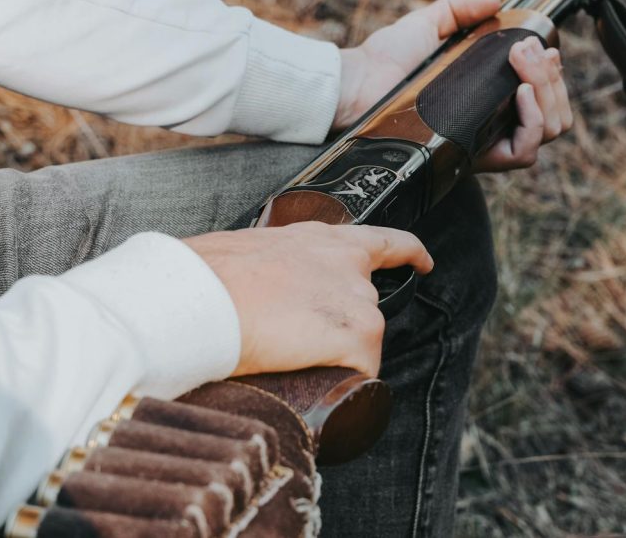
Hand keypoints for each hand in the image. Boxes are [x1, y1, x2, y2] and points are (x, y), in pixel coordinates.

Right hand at [182, 223, 433, 377]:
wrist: (202, 297)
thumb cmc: (204, 277)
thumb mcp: (244, 254)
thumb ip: (262, 265)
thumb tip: (246, 289)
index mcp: (320, 240)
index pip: (382, 240)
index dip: (408, 252)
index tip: (422, 261)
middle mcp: (348, 265)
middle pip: (364, 307)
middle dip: (341, 329)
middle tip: (301, 345)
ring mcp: (358, 299)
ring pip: (363, 341)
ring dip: (338, 357)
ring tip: (293, 364)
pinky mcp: (358, 333)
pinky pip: (365, 369)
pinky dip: (347, 382)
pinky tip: (321, 385)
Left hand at [336, 0, 572, 171]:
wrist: (358, 83)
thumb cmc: (385, 60)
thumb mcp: (428, 24)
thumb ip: (460, 8)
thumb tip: (497, 0)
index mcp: (486, 101)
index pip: (542, 101)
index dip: (552, 77)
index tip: (544, 48)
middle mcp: (490, 126)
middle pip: (553, 117)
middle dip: (553, 79)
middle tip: (530, 51)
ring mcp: (484, 144)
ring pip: (546, 131)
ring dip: (547, 91)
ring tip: (524, 63)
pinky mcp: (472, 156)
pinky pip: (523, 152)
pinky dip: (533, 118)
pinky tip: (520, 90)